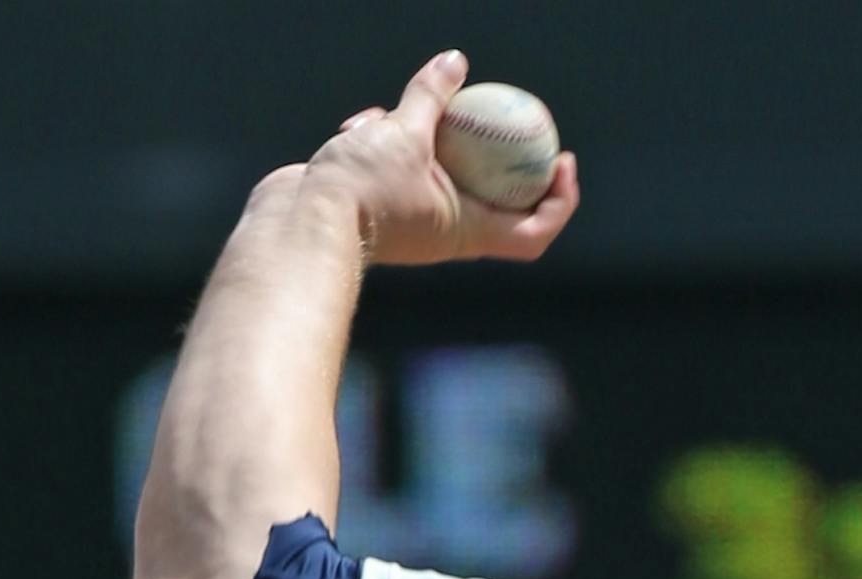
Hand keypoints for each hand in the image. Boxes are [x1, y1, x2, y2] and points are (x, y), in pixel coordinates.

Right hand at [303, 51, 579, 266]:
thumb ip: (430, 98)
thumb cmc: (361, 190)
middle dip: (502, 161)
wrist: (300, 225)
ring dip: (425, 139)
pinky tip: (357, 125)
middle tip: (511, 120)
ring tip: (395, 116)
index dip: (559, 202)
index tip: (561, 161)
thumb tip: (455, 62)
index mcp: (470, 231)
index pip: (535, 231)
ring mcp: (416, 222)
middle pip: (496, 201)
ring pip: (438, 174)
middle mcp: (449, 234)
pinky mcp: (381, 207)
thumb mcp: (402, 133)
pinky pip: (397, 170)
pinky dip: (384, 143)